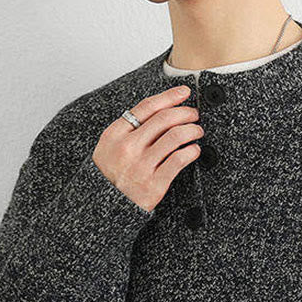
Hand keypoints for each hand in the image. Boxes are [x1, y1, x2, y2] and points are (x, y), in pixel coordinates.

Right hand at [92, 85, 201, 211]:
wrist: (104, 208)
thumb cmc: (109, 177)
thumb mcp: (108, 147)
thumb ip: (128, 130)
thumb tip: (158, 111)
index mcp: (116, 134)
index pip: (147, 107)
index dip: (169, 96)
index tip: (183, 93)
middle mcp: (128, 147)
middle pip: (164, 119)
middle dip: (185, 113)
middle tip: (193, 114)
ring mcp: (142, 166)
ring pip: (175, 137)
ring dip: (192, 130)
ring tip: (197, 131)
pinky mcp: (154, 184)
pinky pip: (179, 160)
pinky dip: (191, 151)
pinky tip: (194, 150)